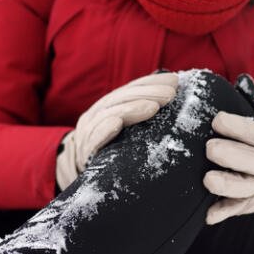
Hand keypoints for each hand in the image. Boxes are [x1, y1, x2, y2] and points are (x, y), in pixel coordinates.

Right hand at [56, 73, 178, 189]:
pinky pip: (94, 138)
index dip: (151, 83)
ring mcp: (89, 131)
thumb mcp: (125, 132)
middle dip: (147, 93)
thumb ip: (140, 118)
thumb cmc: (110, 151)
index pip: (130, 90)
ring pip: (109, 113)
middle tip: (170, 93)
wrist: (78, 173)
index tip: (174, 81)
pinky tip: (117, 123)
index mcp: (109, 107)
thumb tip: (171, 104)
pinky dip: (105, 129)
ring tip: (154, 107)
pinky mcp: (84, 150)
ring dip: (132, 108)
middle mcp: (97, 114)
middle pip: (122, 98)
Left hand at [203, 76, 253, 225]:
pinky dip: (223, 213)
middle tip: (210, 148)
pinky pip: (237, 209)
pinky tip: (208, 215)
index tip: (217, 119)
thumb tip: (242, 80)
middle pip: (251, 162)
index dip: (237, 127)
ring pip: (244, 189)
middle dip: (230, 155)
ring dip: (226, 186)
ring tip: (208, 180)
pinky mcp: (250, 203)